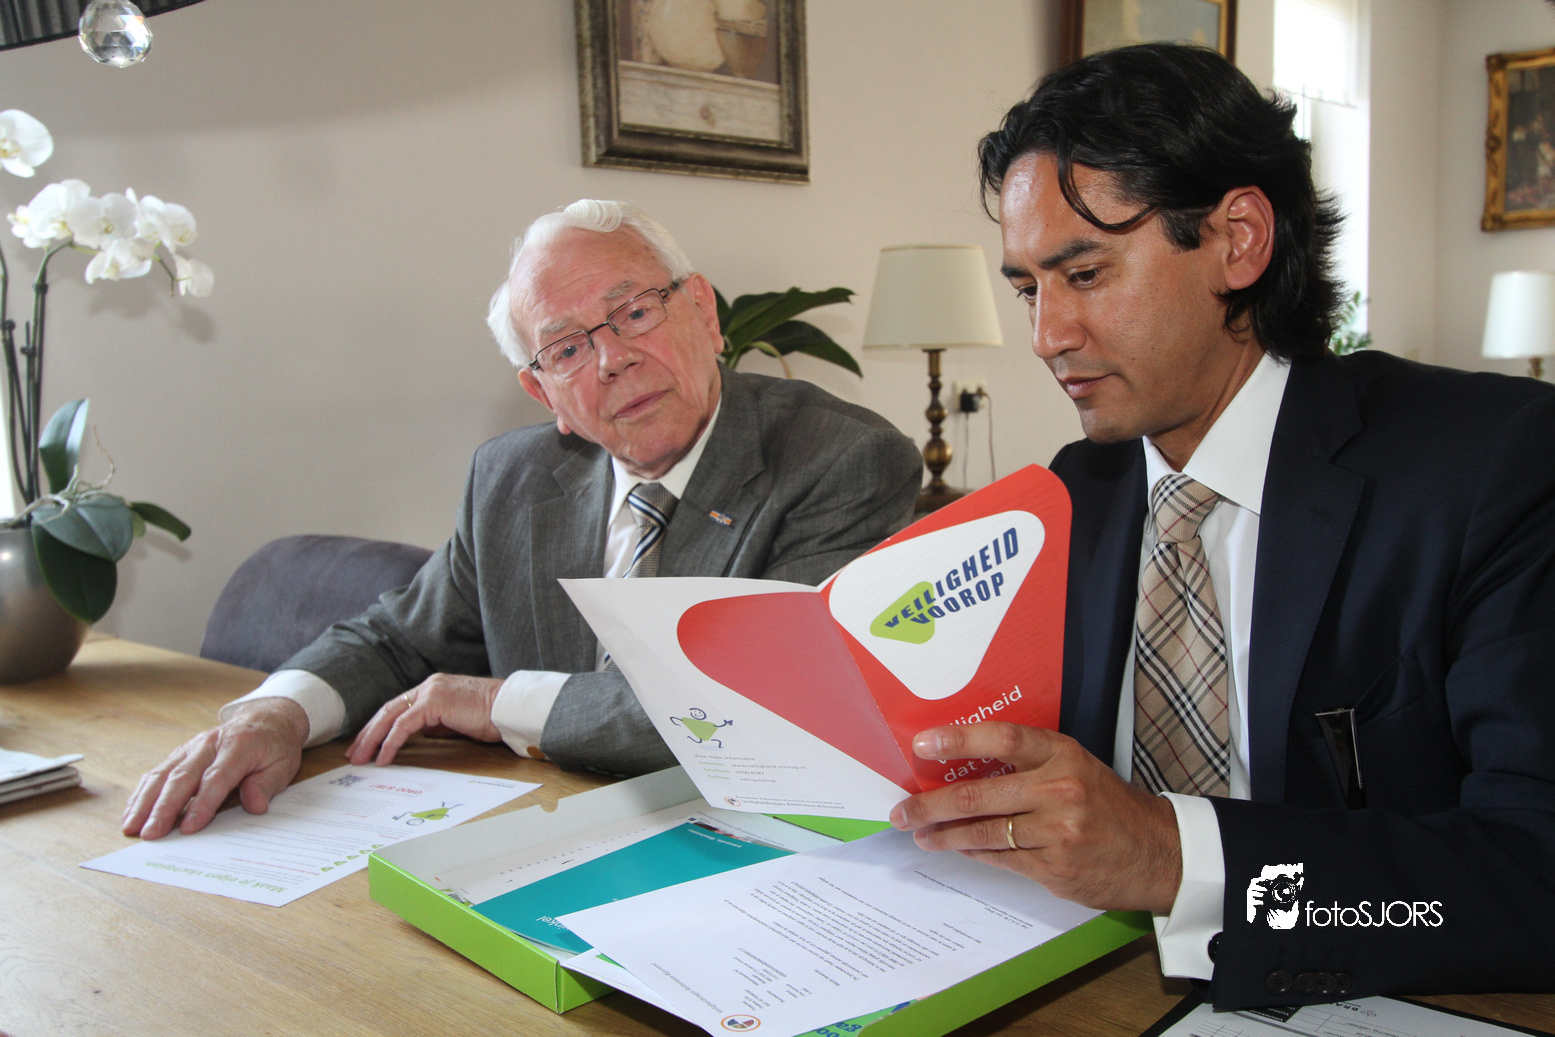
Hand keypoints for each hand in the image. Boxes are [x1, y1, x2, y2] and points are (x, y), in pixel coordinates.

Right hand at [122, 697, 307, 839]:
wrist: (266, 718)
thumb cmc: (274, 746)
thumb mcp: (284, 765)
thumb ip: (267, 785)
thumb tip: (254, 805)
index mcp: (239, 746)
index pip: (217, 777)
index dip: (202, 803)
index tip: (189, 828)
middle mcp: (210, 744)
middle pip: (182, 777)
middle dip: (164, 808)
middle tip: (150, 834)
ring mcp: (192, 747)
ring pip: (163, 774)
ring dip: (145, 802)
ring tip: (131, 827)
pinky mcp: (181, 753)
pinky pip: (157, 771)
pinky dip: (142, 792)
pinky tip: (132, 812)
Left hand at [347, 674, 502, 766]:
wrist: (508, 708)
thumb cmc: (490, 716)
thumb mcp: (456, 721)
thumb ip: (435, 724)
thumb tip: (418, 736)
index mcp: (432, 689)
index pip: (397, 707)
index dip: (379, 727)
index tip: (367, 744)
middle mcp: (428, 686)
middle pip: (388, 710)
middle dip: (368, 734)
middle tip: (354, 754)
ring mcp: (430, 692)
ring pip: (390, 716)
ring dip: (373, 739)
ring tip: (361, 758)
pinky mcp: (433, 702)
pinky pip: (403, 725)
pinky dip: (391, 742)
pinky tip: (383, 756)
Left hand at [887, 722, 1182, 912]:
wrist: (1157, 851)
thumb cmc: (1106, 802)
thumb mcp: (1075, 765)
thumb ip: (1027, 762)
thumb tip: (962, 764)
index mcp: (1063, 754)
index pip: (1003, 739)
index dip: (958, 739)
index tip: (922, 745)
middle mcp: (1059, 789)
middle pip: (979, 793)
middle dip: (931, 803)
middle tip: (902, 808)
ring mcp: (1057, 831)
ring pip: (984, 832)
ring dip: (944, 835)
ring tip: (920, 833)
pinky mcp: (1055, 867)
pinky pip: (1001, 858)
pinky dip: (973, 853)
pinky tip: (955, 848)